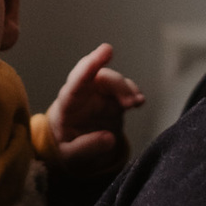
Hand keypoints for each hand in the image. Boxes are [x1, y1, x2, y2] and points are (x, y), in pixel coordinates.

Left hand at [45, 42, 144, 173]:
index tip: (106, 50)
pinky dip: (133, 92)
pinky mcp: (112, 99)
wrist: (74, 147)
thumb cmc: (66, 146)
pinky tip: (138, 101)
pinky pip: (124, 89)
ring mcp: (99, 95)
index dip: (90, 65)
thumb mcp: (70, 156)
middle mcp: (83, 94)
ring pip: (114, 81)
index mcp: (67, 105)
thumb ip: (86, 148)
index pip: (77, 82)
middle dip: (117, 83)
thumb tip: (109, 139)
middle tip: (130, 101)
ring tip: (137, 103)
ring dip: (127, 89)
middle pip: (99, 77)